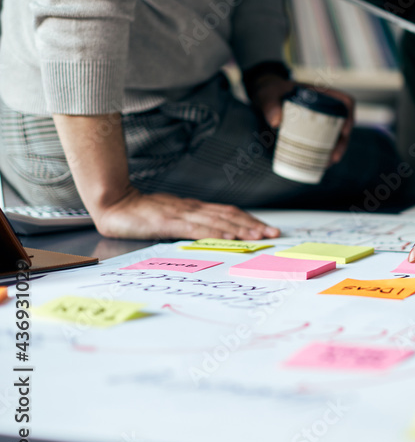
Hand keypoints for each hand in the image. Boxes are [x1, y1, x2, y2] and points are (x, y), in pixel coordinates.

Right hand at [93, 188, 279, 240]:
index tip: (267, 229)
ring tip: (259, 236)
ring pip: (217, 221)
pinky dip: (215, 232)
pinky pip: (196, 228)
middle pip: (229, 216)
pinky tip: (228, 237)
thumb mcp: (172, 217)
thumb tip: (212, 233)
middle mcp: (192, 208)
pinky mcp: (169, 222)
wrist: (114, 203)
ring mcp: (181, 214)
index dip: (249, 220)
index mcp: (194, 208)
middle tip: (273, 234)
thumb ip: (190, 223)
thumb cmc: (141, 213)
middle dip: (253, 225)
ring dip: (240, 229)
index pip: (229, 213)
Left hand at [249, 76, 354, 164]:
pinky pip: (323, 143)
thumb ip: (270, 105)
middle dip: (342, 143)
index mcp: (321, 93)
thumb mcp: (268, 95)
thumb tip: (275, 122)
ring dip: (334, 152)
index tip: (344, 131)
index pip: (344, 102)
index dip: (349, 116)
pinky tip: (318, 165)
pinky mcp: (311, 131)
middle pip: (343, 125)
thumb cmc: (269, 91)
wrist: (264, 97)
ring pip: (335, 137)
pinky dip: (322, 154)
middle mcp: (325, 107)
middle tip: (333, 157)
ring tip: (325, 165)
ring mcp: (320, 120)